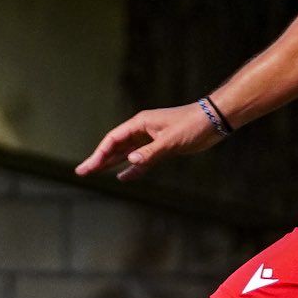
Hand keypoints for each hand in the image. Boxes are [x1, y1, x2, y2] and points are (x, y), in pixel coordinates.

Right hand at [75, 103, 221, 180]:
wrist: (214, 120)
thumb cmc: (193, 125)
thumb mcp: (171, 140)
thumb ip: (150, 152)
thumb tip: (129, 162)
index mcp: (140, 124)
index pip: (113, 139)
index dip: (99, 153)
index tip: (88, 167)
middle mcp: (143, 131)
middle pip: (115, 146)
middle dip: (99, 159)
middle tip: (82, 172)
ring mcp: (151, 139)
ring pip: (126, 153)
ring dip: (112, 164)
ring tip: (95, 173)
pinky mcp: (162, 148)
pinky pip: (141, 160)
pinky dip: (132, 169)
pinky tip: (123, 177)